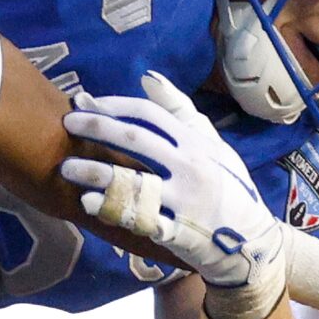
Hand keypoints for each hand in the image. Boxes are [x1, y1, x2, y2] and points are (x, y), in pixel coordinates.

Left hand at [63, 71, 288, 318]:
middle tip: (66, 124)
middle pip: (136, 139)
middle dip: (97, 128)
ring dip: (95, 172)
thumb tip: (148, 77)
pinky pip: (139, 219)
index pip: (150, 113)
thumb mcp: (213, 145)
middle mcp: (190, 167)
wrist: (252, 241)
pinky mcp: (178, 232)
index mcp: (196, 143)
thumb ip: (180, 112)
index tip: (85, 102)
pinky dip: (112, 210)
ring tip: (66, 168)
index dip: (114, 105)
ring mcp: (184, 201)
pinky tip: (88, 203)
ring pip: (133, 180)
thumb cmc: (228, 187)